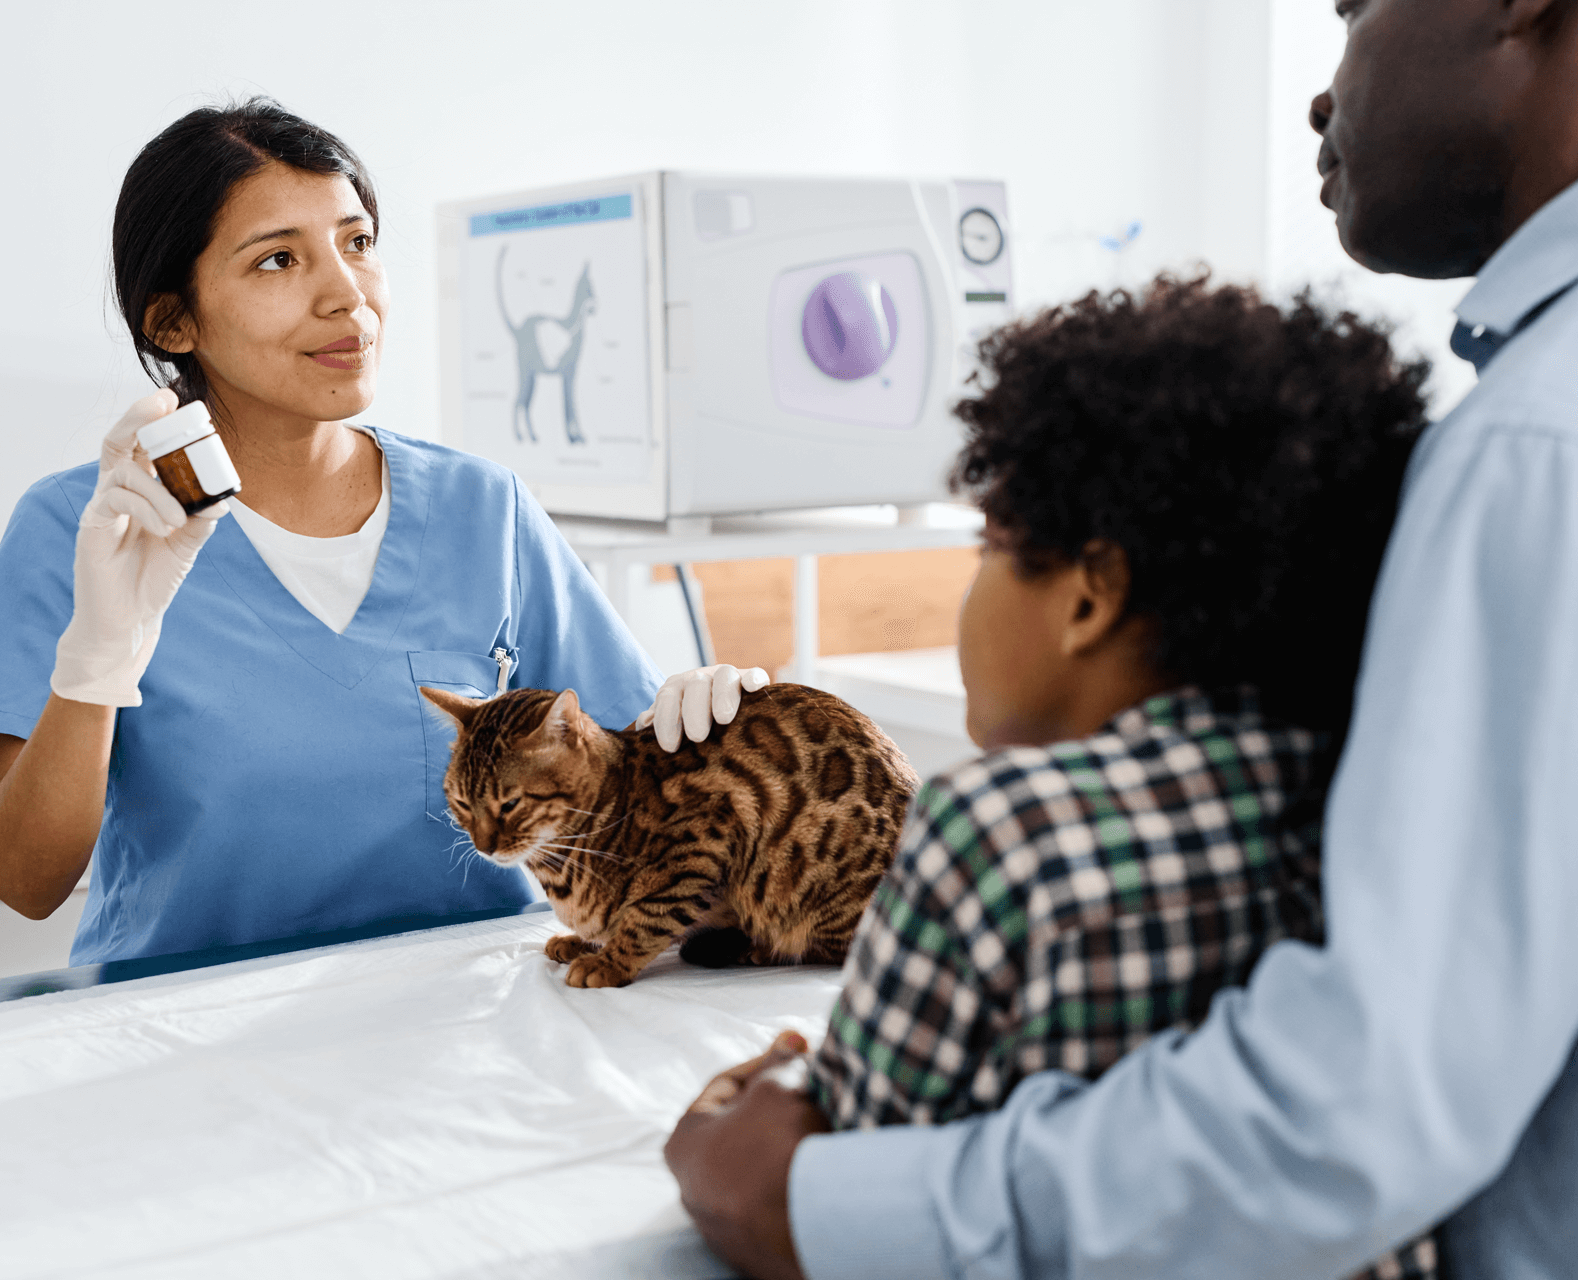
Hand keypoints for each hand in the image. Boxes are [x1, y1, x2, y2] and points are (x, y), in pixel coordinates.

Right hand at [51, 390, 227, 707]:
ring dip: (159, 490)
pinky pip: (115, 500)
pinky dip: (146, 508)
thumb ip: (202, 517)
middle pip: (119, 441)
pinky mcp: (92, 526)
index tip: (179, 401)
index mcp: (141, 488)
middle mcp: (117, 490)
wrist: (131, 617)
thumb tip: (222, 498)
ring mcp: (102, 506)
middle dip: (139, 417)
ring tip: (180, 519)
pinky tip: (165, 528)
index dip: (157, 421)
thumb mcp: (188, 543)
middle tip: (162, 404)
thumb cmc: (156, 575)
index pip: (144, 445)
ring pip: (124, 472)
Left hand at [635, 663, 770, 751]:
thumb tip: (644, 723)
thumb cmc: (690, 729)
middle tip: (697, 736)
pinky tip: (752, 689)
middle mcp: (701, 679)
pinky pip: (755, 674)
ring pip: (725, 677)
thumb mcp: (671, 727)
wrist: (723, 715)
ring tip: (723, 719)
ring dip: (723, 696)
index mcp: (677, 689)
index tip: (670, 747)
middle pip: (695, 685)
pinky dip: (754, 679)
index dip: (666, 720)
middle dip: (694, 710)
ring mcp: (728, 677)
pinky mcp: (752, 681)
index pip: (668, 698)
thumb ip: (657, 724)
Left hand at [665, 1030, 829, 1279]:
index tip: (797, 1050)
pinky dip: (798, 1176)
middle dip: (780, 1101)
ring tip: (826, 1120)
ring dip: (792, 1139)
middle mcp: (695, 1189)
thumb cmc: (778, 1148)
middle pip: (743, 1126)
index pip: (724, 1086)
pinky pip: (778, 1198)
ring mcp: (725, 1225)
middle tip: (813, 1084)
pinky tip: (825, 1163)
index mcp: (683, 1144)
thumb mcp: (777, 1088)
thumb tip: (789, 1050)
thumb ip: (779, 1065)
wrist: (809, 1227)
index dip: (766, 1061)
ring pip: (762, 1165)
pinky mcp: (758, 1249)